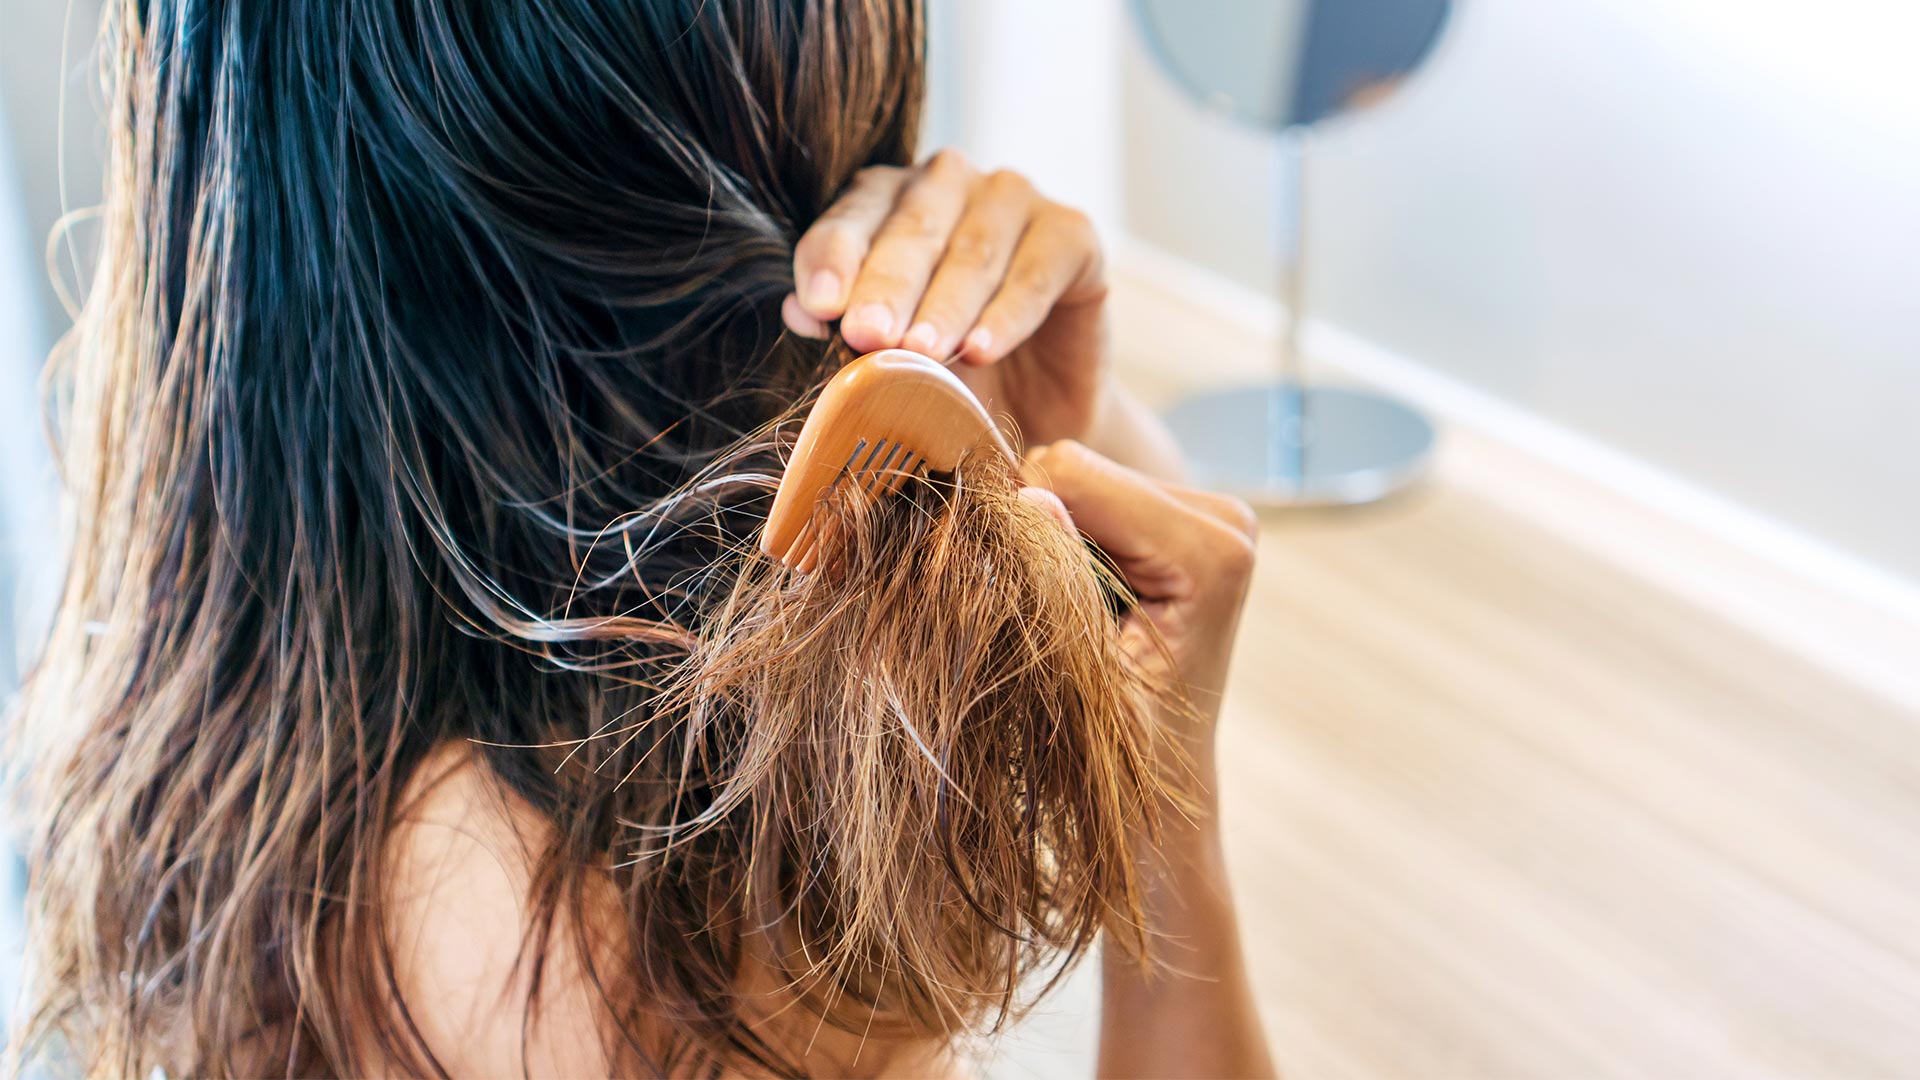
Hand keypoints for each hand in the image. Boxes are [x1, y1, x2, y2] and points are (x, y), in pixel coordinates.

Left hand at [784, 150, 1109, 447]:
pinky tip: (984, 348)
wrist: (1039, 412)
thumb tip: (799, 310)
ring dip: (945, 305)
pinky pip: (1037, 270)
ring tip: (921, 353)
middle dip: (887, 286)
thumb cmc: (952, 374)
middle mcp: (949, 184)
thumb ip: (845, 328)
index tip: (819, 306)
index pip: (852, 217)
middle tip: (867, 335)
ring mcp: (1014, 199)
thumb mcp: (892, 358)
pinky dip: (1009, 312)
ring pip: (973, 250)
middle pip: (912, 228)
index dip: (833, 258)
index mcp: (888, 200)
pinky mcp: (1072, 233)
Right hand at [1024, 442, 1274, 1079]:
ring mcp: (1207, 517)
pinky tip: (1076, 605)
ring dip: (1045, 540)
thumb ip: (1057, 585)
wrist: (1158, 816)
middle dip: (1035, 531)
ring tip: (1063, 621)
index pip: (1069, 473)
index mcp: (1214, 550)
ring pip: (1070, 478)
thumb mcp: (1077, 682)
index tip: (1013, 604)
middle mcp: (1225, 519)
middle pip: (1071, 467)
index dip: (1017, 527)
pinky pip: (1083, 497)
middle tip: (1042, 620)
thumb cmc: (1120, 772)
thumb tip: (1027, 496)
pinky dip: (1060, 541)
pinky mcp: (1181, 524)